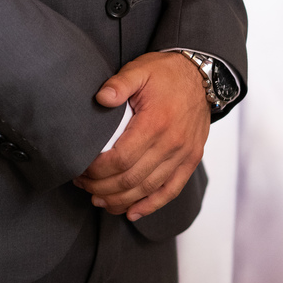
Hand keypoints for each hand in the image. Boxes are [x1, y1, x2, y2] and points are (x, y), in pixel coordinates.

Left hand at [75, 52, 209, 220]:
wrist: (201, 76)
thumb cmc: (167, 73)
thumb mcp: (140, 70)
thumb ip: (119, 83)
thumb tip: (101, 98)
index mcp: (156, 122)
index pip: (121, 159)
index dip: (97, 170)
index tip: (80, 169)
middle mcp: (172, 143)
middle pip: (131, 179)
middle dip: (102, 187)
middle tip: (83, 185)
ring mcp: (184, 154)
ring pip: (148, 189)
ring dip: (121, 200)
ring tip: (99, 200)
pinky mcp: (191, 160)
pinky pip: (171, 190)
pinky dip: (151, 206)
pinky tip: (131, 212)